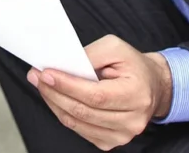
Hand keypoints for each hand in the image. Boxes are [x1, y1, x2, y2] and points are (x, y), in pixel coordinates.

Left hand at [28, 36, 172, 149]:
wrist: (152, 86)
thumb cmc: (133, 66)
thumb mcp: (115, 47)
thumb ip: (90, 55)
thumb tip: (63, 65)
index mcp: (136, 95)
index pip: (95, 95)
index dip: (67, 85)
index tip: (46, 73)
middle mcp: (132, 120)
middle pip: (83, 111)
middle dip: (54, 92)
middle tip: (36, 76)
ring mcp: (122, 135)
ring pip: (77, 123)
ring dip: (54, 103)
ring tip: (41, 85)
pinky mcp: (111, 141)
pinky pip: (79, 130)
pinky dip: (63, 113)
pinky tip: (56, 99)